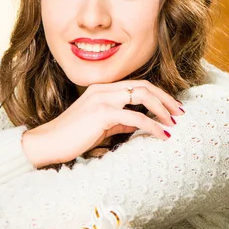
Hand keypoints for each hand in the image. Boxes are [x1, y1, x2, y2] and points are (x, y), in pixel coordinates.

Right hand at [21, 80, 183, 167]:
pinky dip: (153, 125)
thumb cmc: (72, 137)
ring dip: (162, 108)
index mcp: (101, 89)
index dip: (158, 94)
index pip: (137, 85)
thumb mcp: (100, 126)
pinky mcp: (102, 113)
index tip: (172, 108)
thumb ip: (119, 122)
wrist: (49, 143)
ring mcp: (102, 99)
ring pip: (142, 95)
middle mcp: (102, 89)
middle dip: (165, 98)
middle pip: (143, 86)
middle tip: (180, 113)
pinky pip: (136, 117)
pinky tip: (162, 135)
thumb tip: (139, 125)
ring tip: (173, 122)